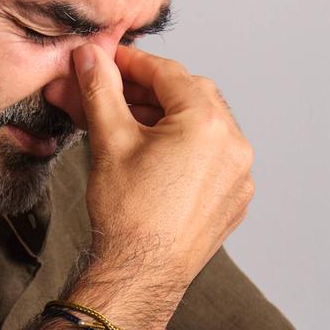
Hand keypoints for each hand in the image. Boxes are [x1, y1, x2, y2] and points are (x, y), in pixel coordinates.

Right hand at [67, 43, 253, 329]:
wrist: (141, 274)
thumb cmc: (128, 213)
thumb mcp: (109, 140)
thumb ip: (101, 89)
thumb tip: (90, 56)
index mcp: (207, 123)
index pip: (168, 73)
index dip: (133, 63)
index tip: (108, 60)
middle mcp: (234, 145)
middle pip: (191, 96)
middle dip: (152, 90)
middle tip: (117, 91)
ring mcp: (240, 175)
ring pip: (205, 128)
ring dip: (171, 118)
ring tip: (132, 125)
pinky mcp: (235, 199)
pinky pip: (214, 159)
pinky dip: (188, 148)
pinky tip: (156, 156)